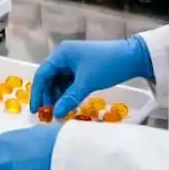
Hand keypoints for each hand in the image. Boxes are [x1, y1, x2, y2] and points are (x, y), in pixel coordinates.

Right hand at [29, 36, 154, 117]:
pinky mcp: (83, 67)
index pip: (42, 74)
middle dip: (48, 96)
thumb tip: (55, 115)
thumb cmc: (107, 66)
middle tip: (48, 114)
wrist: (133, 57)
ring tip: (59, 111)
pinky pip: (70, 81)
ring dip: (58, 95)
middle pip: (49, 77)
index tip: (35, 110)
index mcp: (61, 54)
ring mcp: (73, 61)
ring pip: (60, 80)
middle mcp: (64, 56)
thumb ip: (69, 99)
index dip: (37, 93)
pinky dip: (68, 92)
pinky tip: (69, 103)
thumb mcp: (87, 83)